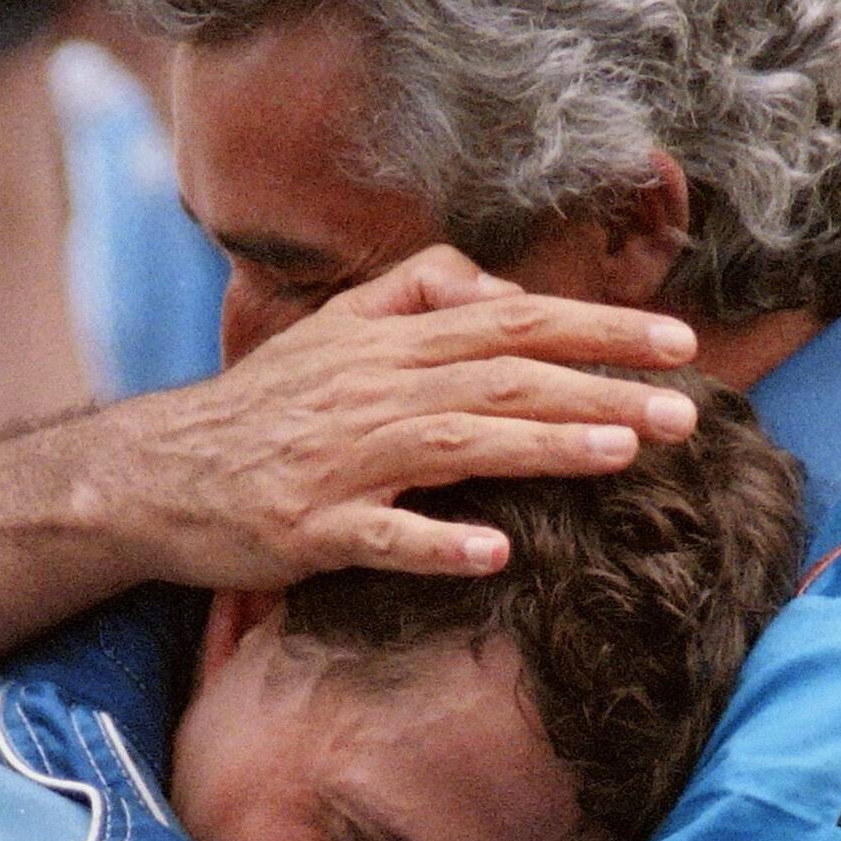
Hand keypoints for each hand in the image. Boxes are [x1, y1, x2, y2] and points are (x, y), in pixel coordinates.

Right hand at [96, 245, 702, 589]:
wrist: (153, 475)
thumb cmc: (262, 408)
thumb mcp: (336, 330)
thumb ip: (419, 293)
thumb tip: (503, 288)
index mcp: (385, 342)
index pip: (511, 320)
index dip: (598, 328)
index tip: (681, 343)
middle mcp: (370, 390)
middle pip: (501, 377)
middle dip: (600, 388)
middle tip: (687, 411)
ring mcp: (339, 459)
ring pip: (455, 442)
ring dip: (543, 446)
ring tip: (623, 454)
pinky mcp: (307, 527)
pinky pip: (378, 535)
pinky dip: (435, 542)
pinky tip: (494, 553)